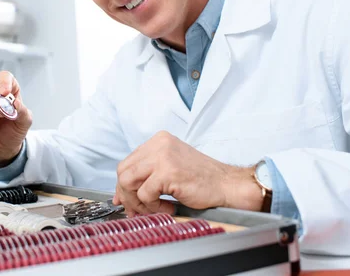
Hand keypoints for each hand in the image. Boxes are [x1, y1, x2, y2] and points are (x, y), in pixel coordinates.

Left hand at [113, 131, 262, 216]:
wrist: (228, 185)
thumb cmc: (203, 179)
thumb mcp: (171, 167)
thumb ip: (147, 175)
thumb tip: (121, 193)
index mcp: (159, 141)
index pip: (128, 162)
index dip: (123, 184)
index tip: (124, 198)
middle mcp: (159, 144)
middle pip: (123, 171)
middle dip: (126, 194)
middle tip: (136, 209)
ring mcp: (162, 157)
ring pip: (128, 182)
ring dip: (138, 202)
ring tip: (154, 208)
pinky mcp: (167, 172)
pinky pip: (144, 194)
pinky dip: (154, 207)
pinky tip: (169, 207)